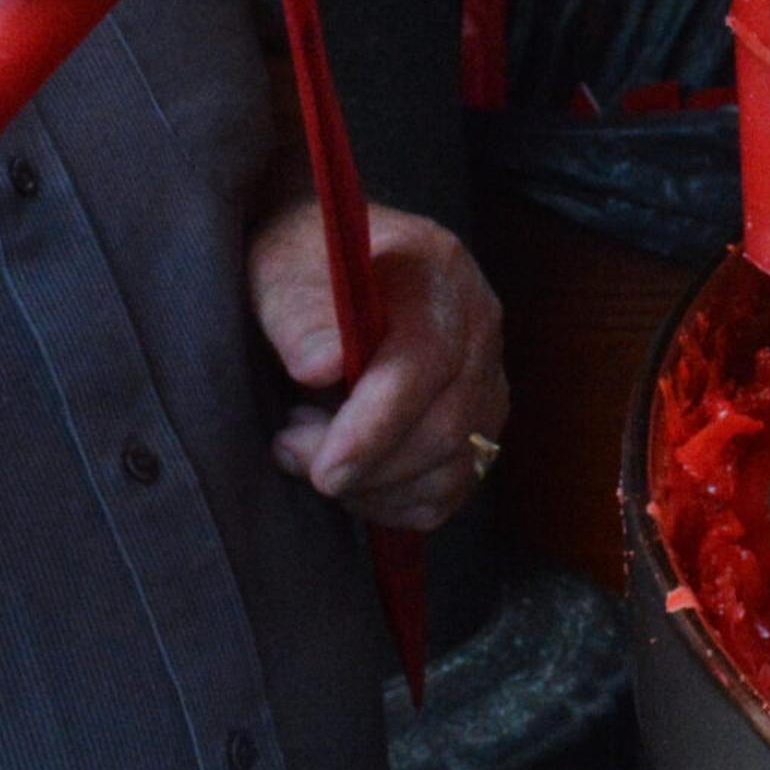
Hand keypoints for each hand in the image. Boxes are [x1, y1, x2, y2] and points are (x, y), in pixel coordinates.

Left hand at [251, 200, 508, 533]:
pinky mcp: (480, 423)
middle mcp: (480, 326)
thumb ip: (298, 315)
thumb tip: (321, 368)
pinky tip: (349, 469)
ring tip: (309, 448)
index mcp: (440, 272)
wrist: (325, 268)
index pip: (426, 363)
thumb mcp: (281, 271)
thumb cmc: (302, 266)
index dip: (376, 426)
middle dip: (365, 467)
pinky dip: (393, 503)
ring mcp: (488, 378)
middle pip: (446, 428)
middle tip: (289, 449)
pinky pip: (450, 490)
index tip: (322, 467)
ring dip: (373, 487)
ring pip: (452, 470)